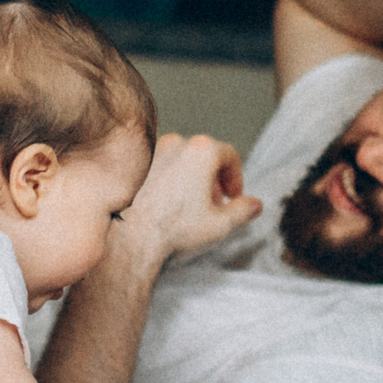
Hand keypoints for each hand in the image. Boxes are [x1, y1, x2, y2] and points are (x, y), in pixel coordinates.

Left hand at [119, 134, 262, 260]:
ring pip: (178, 160)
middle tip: (214, 204)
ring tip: (188, 206)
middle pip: (203, 156)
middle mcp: (175, 143)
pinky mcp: (131, 165)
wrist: (128, 238)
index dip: (236, 177)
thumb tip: (254, 205)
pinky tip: (163, 204)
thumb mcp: (221, 224)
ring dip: (189, 179)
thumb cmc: (173, 230)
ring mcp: (150, 152)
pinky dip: (166, 180)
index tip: (234, 196)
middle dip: (212, 180)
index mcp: (202, 150)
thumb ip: (244, 210)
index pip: (229, 156)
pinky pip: (156, 168)